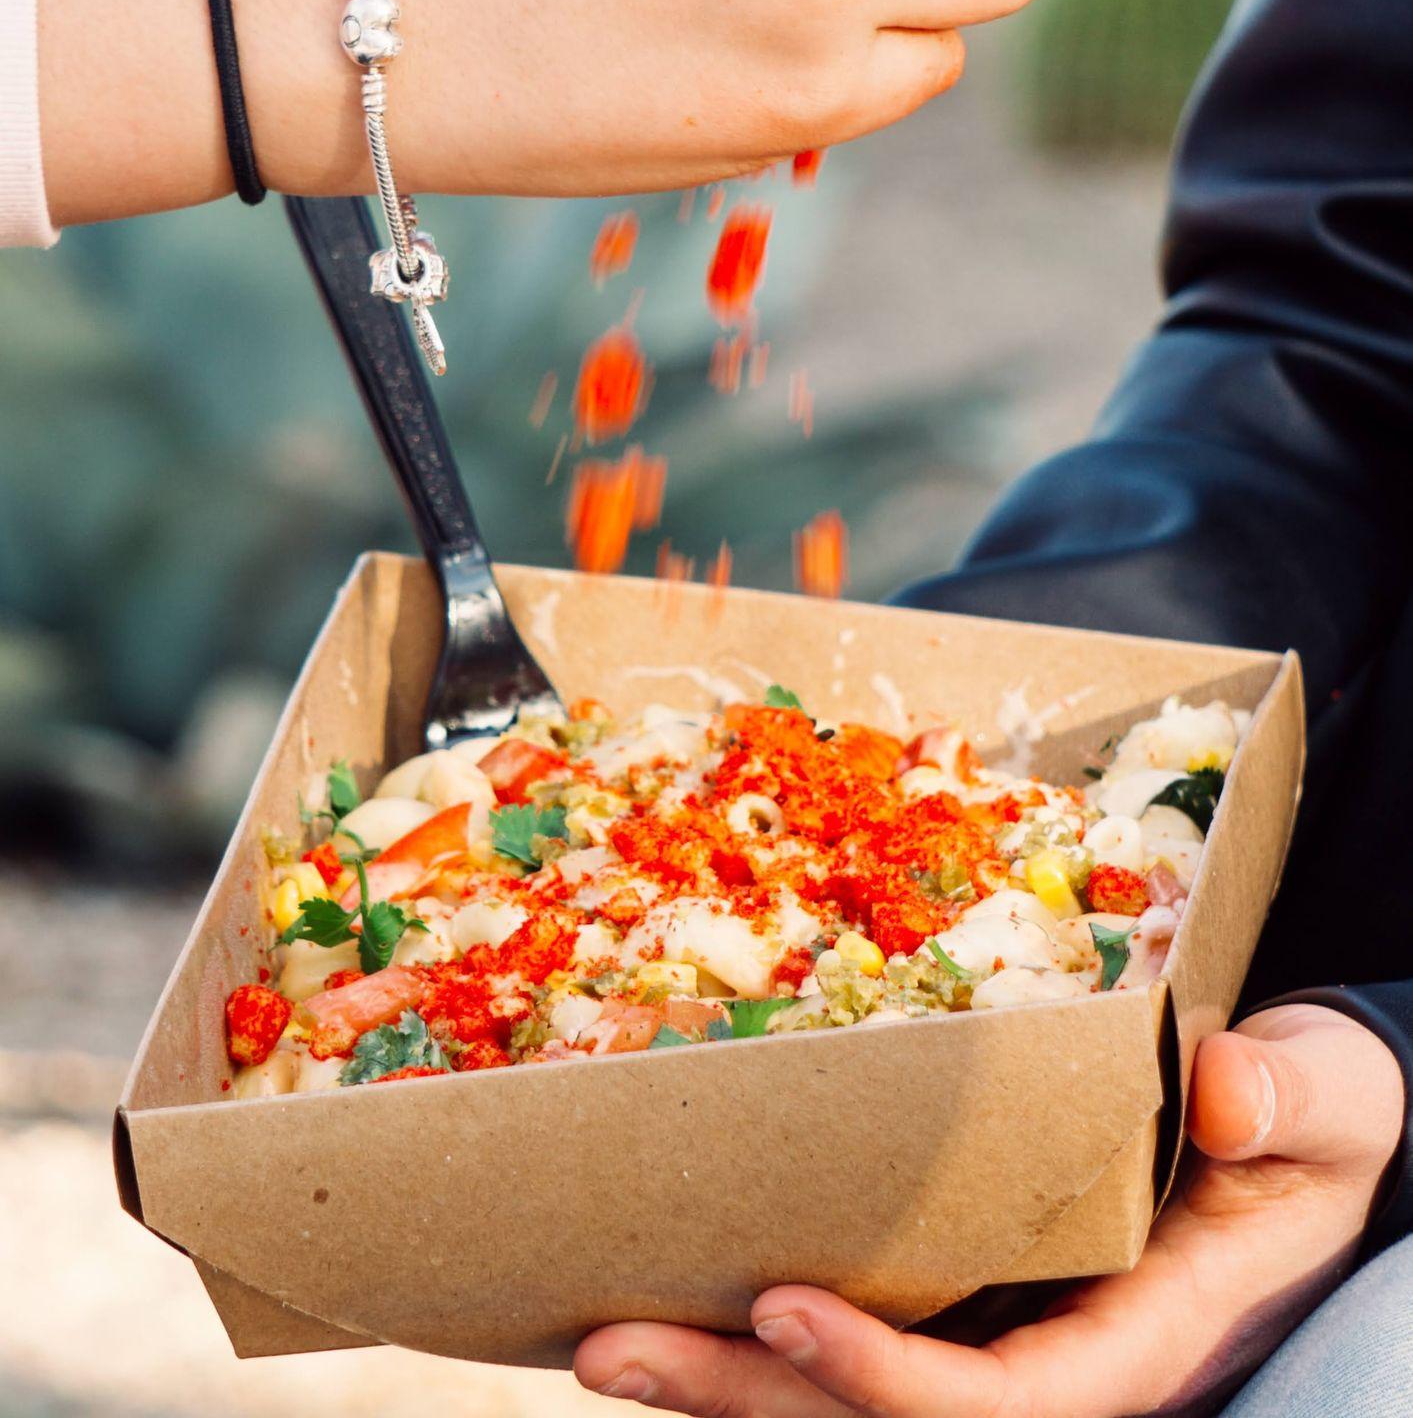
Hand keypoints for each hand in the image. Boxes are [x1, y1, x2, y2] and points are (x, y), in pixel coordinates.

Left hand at [574, 1006, 1403, 1417]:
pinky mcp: (967, 1289)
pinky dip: (755, 1332)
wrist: (1294, 1125)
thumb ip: (1294, 1099)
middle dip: (747, 1395)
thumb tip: (1228, 1087)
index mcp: (1147, 1333)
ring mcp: (1007, 1331)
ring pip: (847, 1396)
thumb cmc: (1314, 1115)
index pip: (1009, 1399)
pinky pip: (855, 1325)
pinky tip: (662, 1284)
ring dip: (720, 1377)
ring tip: (592, 1334)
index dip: (889, 1380)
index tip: (783, 1306)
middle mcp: (1059, 1355)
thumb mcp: (1333, 1099)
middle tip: (604, 1340)